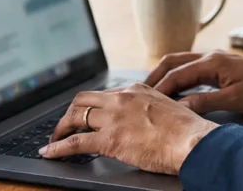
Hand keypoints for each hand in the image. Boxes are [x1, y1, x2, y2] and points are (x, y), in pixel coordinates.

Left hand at [40, 83, 217, 174]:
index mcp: (136, 90)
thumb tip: (145, 120)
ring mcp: (114, 118)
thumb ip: (151, 109)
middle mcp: (121, 98)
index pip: (104, 94)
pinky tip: (49, 152)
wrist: (193, 141)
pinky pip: (75, 142)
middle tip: (64, 126)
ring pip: (75, 117)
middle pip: (82, 100)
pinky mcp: (109, 140)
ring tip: (54, 140)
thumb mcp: (168, 108)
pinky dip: (58, 147)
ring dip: (60, 129)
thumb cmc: (188, 130)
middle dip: (69, 113)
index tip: (87, 116)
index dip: (91, 107)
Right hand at [145, 50, 242, 114]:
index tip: (145, 101)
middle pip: (173, 61)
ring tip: (152, 89)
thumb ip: (204, 101)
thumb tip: (178, 107)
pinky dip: (179, 75)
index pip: (176, 74)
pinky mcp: (221, 65)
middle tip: (139, 91)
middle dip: (155, 75)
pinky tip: (175, 88)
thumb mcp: (234, 100)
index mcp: (212, 62)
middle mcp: (211, 56)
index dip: (159, 88)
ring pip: (182, 62)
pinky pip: (192, 67)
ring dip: (166, 74)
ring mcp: (216, 58)